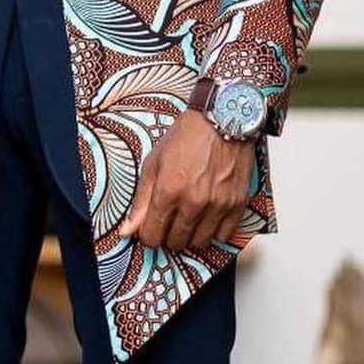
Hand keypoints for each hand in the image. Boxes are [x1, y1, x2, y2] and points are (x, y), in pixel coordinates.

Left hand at [120, 109, 254, 250]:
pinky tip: (207, 217)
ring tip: (187, 218)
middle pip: (176, 242)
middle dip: (168, 236)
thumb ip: (140, 200)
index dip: (148, 236)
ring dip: (190, 236)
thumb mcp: (153, 163)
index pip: (153, 235)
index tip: (150, 229)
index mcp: (168, 190)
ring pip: (200, 242)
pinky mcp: (237, 204)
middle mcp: (193, 201)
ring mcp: (218, 205)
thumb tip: (126, 231)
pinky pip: (224, 236)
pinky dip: (214, 231)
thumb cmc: (186, 138)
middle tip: (168, 221)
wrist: (221, 120)